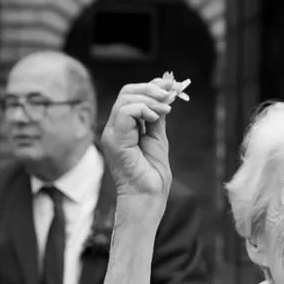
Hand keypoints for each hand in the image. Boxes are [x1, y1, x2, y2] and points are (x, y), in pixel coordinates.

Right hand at [100, 75, 188, 200]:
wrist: (148, 197)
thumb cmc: (152, 175)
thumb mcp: (158, 138)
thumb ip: (157, 118)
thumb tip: (164, 97)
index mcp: (123, 127)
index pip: (130, 95)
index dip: (151, 86)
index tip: (171, 86)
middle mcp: (114, 128)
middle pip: (126, 92)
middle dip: (151, 89)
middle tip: (170, 96)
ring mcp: (112, 133)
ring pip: (126, 98)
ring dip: (150, 99)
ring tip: (165, 110)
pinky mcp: (114, 140)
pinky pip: (126, 111)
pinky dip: (143, 109)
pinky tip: (155, 117)